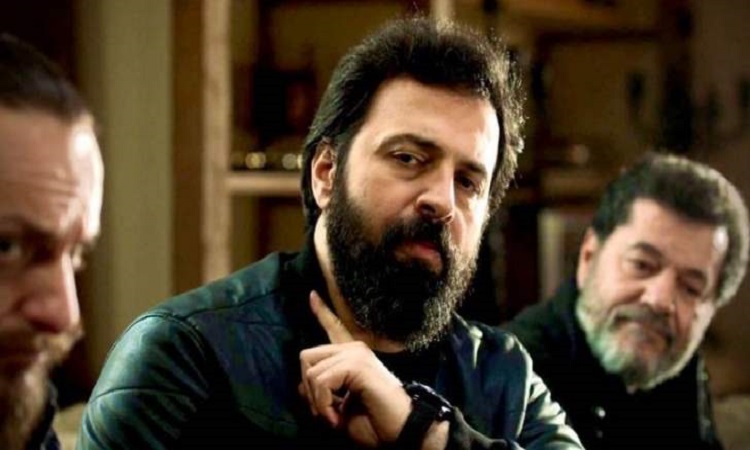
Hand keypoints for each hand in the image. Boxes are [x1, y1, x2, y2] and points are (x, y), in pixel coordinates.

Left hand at [299, 291, 411, 446]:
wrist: (401, 431)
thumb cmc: (376, 423)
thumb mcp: (340, 409)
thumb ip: (322, 393)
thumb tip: (301, 385)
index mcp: (353, 357)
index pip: (334, 328)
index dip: (322, 313)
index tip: (312, 295)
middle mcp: (355, 349)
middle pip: (307, 356)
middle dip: (308, 388)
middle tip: (325, 411)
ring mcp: (357, 354)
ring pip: (311, 372)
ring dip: (317, 402)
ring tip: (334, 417)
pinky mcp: (357, 364)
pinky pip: (321, 381)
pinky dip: (322, 404)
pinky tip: (337, 417)